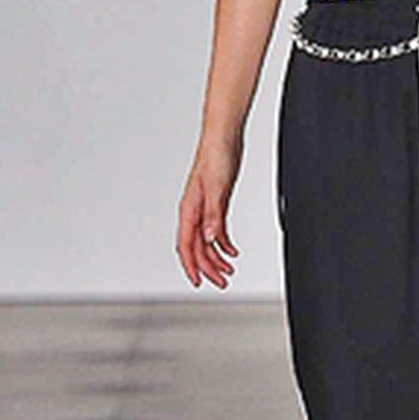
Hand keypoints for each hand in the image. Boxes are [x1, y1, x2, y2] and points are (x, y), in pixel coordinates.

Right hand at [176, 135, 242, 288]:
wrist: (223, 137)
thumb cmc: (216, 155)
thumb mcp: (217, 188)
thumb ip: (213, 215)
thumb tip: (210, 238)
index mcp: (190, 209)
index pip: (187, 246)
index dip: (192, 266)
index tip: (199, 281)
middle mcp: (194, 211)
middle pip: (197, 248)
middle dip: (208, 268)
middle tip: (221, 282)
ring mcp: (204, 208)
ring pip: (206, 242)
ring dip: (216, 258)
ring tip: (228, 271)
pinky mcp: (216, 203)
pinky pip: (216, 230)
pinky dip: (223, 243)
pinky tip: (232, 251)